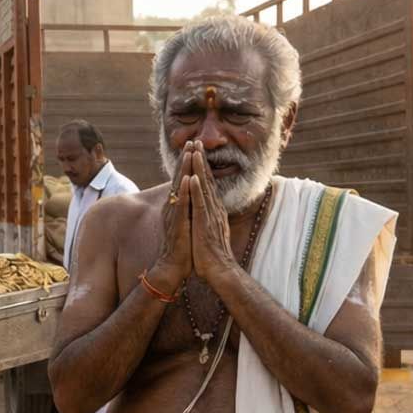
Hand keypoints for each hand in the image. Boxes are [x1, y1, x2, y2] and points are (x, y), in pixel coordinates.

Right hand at [152, 143, 193, 292]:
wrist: (173, 266)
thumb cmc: (181, 246)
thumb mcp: (185, 222)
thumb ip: (187, 208)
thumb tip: (193, 196)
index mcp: (177, 205)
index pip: (183, 179)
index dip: (187, 163)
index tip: (193, 146)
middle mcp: (173, 206)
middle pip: (180, 178)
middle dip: (186, 159)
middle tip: (192, 141)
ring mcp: (174, 214)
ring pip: (179, 188)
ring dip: (184, 170)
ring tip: (189, 153)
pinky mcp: (177, 224)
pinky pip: (181, 205)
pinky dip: (185, 192)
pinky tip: (189, 180)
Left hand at [190, 144, 235, 282]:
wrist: (220, 271)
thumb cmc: (211, 254)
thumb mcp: (208, 229)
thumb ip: (207, 216)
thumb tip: (205, 208)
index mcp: (213, 210)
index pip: (207, 183)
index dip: (203, 166)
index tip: (197, 150)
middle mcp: (214, 209)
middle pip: (208, 180)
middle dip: (202, 160)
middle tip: (197, 141)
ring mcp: (210, 216)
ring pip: (205, 188)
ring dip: (200, 169)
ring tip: (195, 152)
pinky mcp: (205, 225)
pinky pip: (200, 205)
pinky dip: (196, 191)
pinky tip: (193, 179)